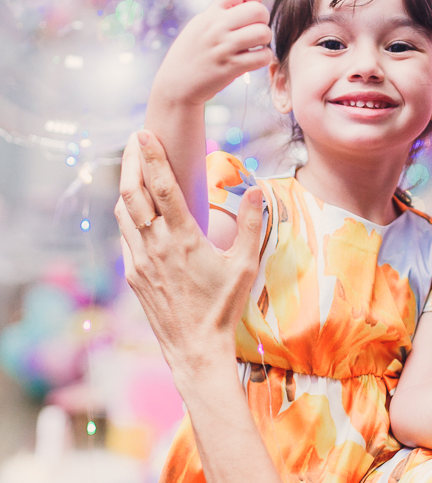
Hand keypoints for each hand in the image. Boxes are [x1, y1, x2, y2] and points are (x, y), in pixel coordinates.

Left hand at [115, 130, 262, 392]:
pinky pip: (125, 236)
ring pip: (123, 214)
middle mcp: (154, 246)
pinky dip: (127, 215)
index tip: (144, 133)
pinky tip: (135, 208)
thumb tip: (258, 189)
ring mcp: (138, 261)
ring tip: (133, 166)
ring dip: (126, 187)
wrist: (195, 349)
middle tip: (133, 140)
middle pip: (131, 194)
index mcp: (182, 239)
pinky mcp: (132, 275)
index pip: (162, 188)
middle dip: (131, 162)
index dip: (153, 157)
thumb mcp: (244, 265)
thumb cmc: (223, 307)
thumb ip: (250, 224)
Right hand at [150, 0, 272, 107]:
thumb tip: (247, 1)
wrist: (175, 85)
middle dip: (263, 20)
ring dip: (264, 41)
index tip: (249, 7)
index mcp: (210, 13)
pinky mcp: (231, 67)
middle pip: (259, 10)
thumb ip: (220, 12)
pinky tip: (252, 60)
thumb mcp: (199, 26)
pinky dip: (263, 58)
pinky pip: (263, 56)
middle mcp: (217, 27)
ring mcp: (224, 47)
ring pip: (264, 33)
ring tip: (254, 46)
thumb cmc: (190, 54)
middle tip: (254, 31)